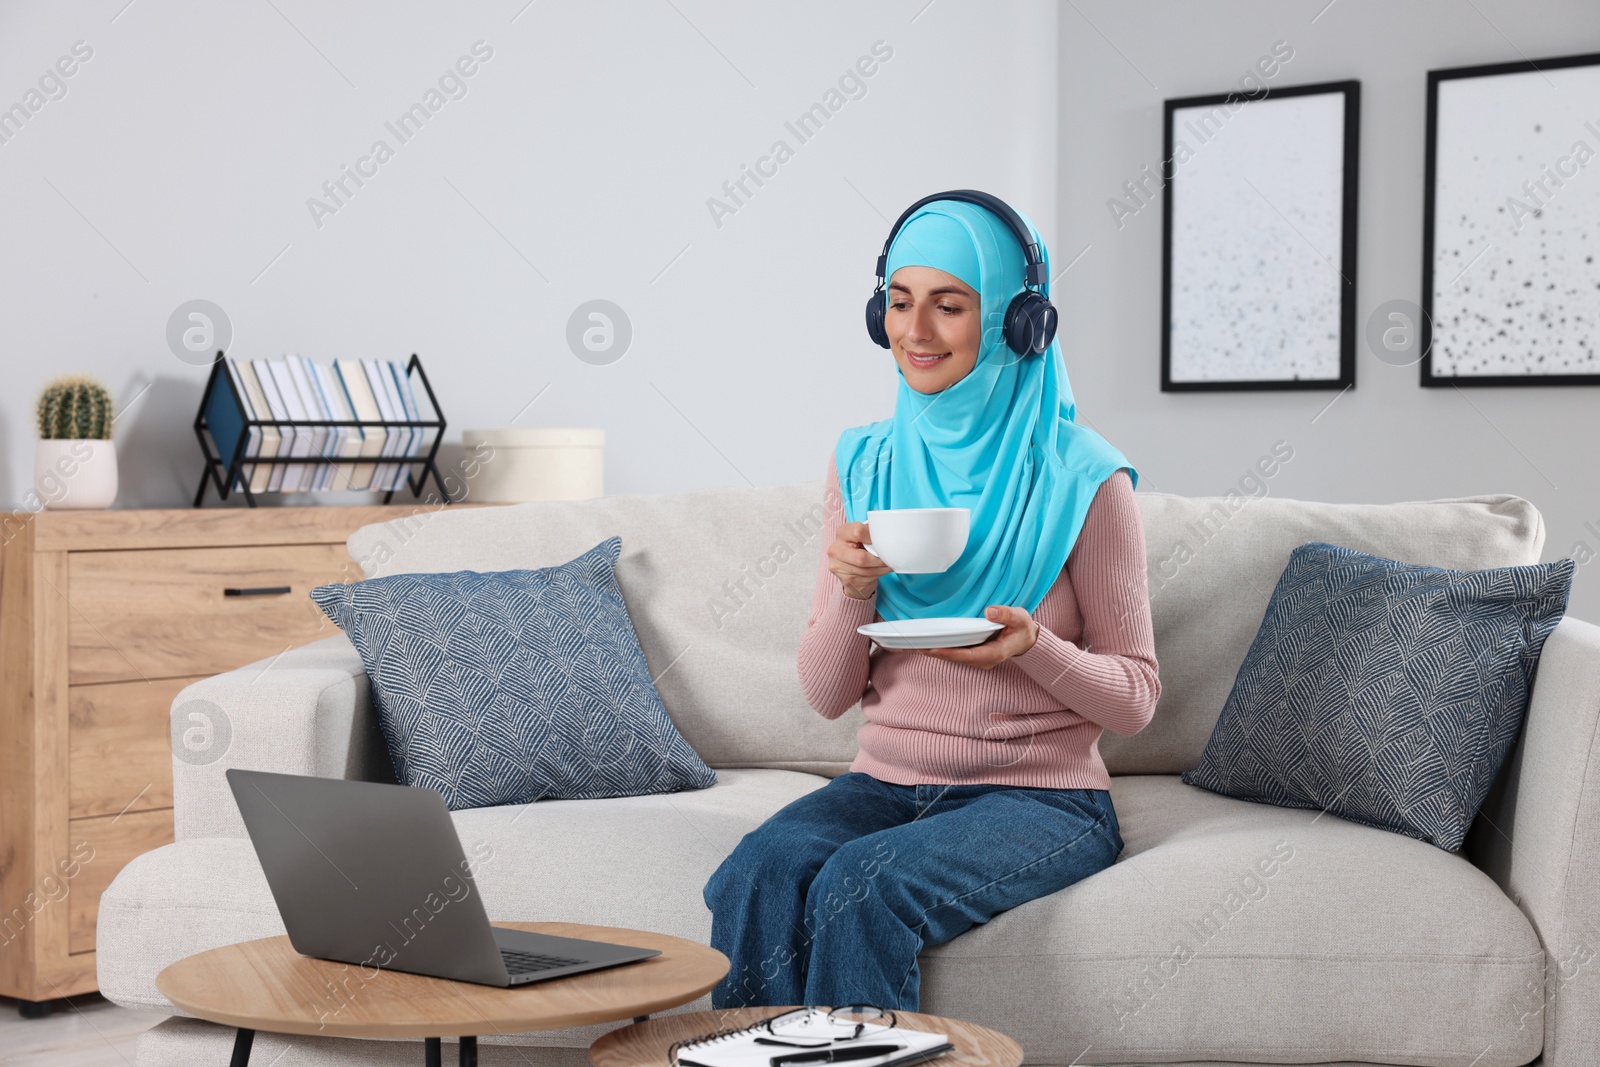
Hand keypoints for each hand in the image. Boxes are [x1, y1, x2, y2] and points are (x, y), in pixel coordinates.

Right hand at [829, 521, 892, 599]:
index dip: (874, 537)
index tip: (883, 540)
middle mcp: (835, 550)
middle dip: (879, 559)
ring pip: (866, 570)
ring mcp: (838, 567)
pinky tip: (882, 570)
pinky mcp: (847, 580)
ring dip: (882, 568)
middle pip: (861, 558)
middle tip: (889, 557)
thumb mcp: (863, 536)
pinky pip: (867, 578)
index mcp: (841, 533)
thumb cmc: (860, 548)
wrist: (851, 569)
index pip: (858, 532)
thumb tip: (887, 534)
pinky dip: (879, 574)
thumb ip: (870, 533)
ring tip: (888, 563)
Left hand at [918, 605, 1038, 668]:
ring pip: (953, 657)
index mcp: (994, 653)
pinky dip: (941, 649)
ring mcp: (978, 658)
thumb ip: (1006, 615)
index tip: (933, 649)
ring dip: (935, 651)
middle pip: (956, 658)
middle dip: (935, 652)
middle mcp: (984, 660)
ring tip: (915, 644)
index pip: (968, 655)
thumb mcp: (1020, 618)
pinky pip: (955, 653)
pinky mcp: (974, 654)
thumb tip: (990, 611)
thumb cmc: (1022, 628)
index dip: (949, 653)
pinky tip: (928, 643)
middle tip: (915, 645)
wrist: (1026, 639)